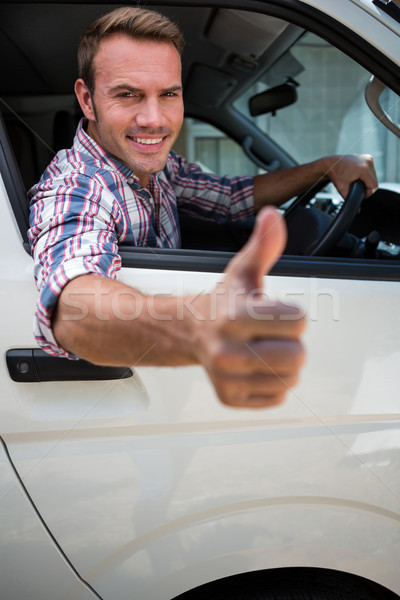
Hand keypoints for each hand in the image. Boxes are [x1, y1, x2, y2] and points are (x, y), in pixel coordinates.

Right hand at [192, 207, 305, 408]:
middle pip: (298, 354)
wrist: (189, 332)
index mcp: (235, 316)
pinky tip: (255, 368)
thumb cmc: (222, 302)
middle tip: (270, 334)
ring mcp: (227, 378)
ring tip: (263, 350)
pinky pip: (278, 397)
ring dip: (284, 364)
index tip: (274, 311)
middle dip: (290, 342)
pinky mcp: (230, 398)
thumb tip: (273, 215)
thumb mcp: (243, 270)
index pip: (299, 321)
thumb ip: (264, 245)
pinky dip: (273, 383)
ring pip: (290, 378)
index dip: (292, 314)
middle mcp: (227, 351)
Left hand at [324, 154, 377, 198]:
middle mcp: (367, 161)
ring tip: (357, 182)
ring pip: (374, 176)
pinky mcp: (367, 157)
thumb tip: (358, 211)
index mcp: (364, 168)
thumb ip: (351, 200)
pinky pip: (371, 171)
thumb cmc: (336, 175)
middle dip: (367, 187)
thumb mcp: (343, 190)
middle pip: (374, 181)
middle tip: (356, 188)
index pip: (374, 186)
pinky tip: (358, 177)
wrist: (331, 164)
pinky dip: (366, 175)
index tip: (360, 194)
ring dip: (367, 181)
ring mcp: (368, 158)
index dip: (367, 193)